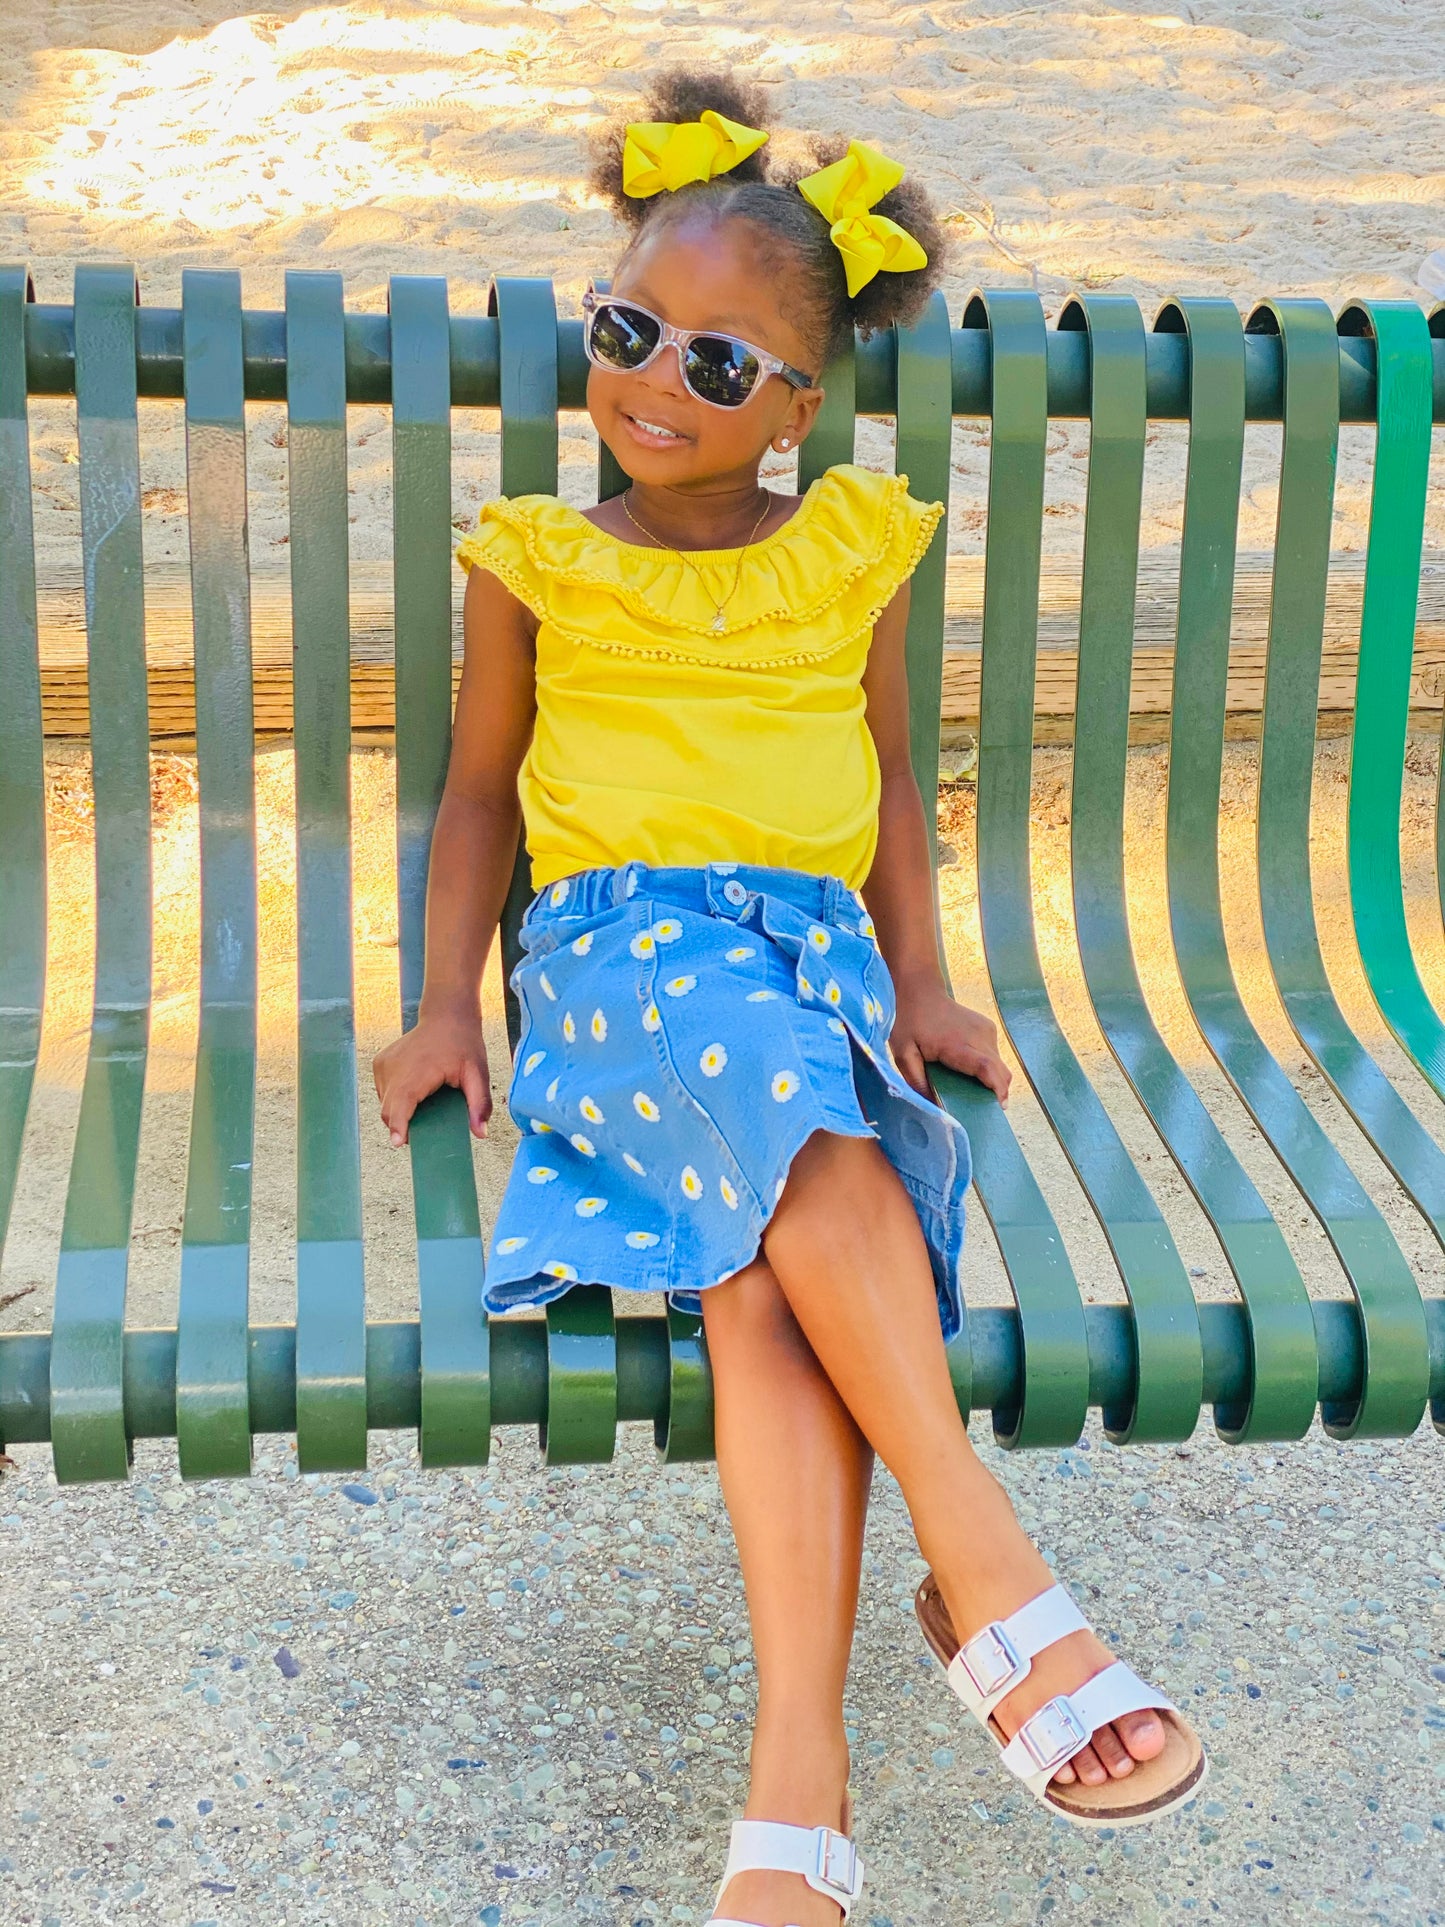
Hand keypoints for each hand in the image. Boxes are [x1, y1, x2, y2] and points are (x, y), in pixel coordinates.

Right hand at [372, 1010, 491, 1146]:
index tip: (398, 1142)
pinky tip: (415, 1090)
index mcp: (417, 1070)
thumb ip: (479, 1104)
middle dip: (403, 1126)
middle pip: (390, 1110)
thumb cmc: (463, 1044)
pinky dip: (396, 1099)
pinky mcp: (380, 1063)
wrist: (447, 1016)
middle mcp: (395, 1067)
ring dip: (400, 1111)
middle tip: (423, 1132)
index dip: (399, 1125)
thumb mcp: (478, 1074)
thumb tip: (481, 1133)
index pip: (401, 1103)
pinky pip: (384, 1092)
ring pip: (385, 1103)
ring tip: (424, 1102)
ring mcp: (384, 1064)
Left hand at [890, 975, 1012, 1104]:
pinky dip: (987, 1068)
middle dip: (996, 1093)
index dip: (997, 1090)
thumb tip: (934, 1110)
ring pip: (1000, 1066)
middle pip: (1000, 1072)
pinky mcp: (988, 1028)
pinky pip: (994, 1056)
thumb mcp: (903, 1054)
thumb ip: (917, 1083)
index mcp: (956, 1043)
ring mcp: (986, 1030)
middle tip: (983, 1111)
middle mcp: (978, 1036)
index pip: (986, 1068)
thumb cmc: (908, 1021)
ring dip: (991, 1081)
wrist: (918, 989)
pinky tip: (968, 1071)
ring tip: (972, 1091)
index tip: (998, 1108)